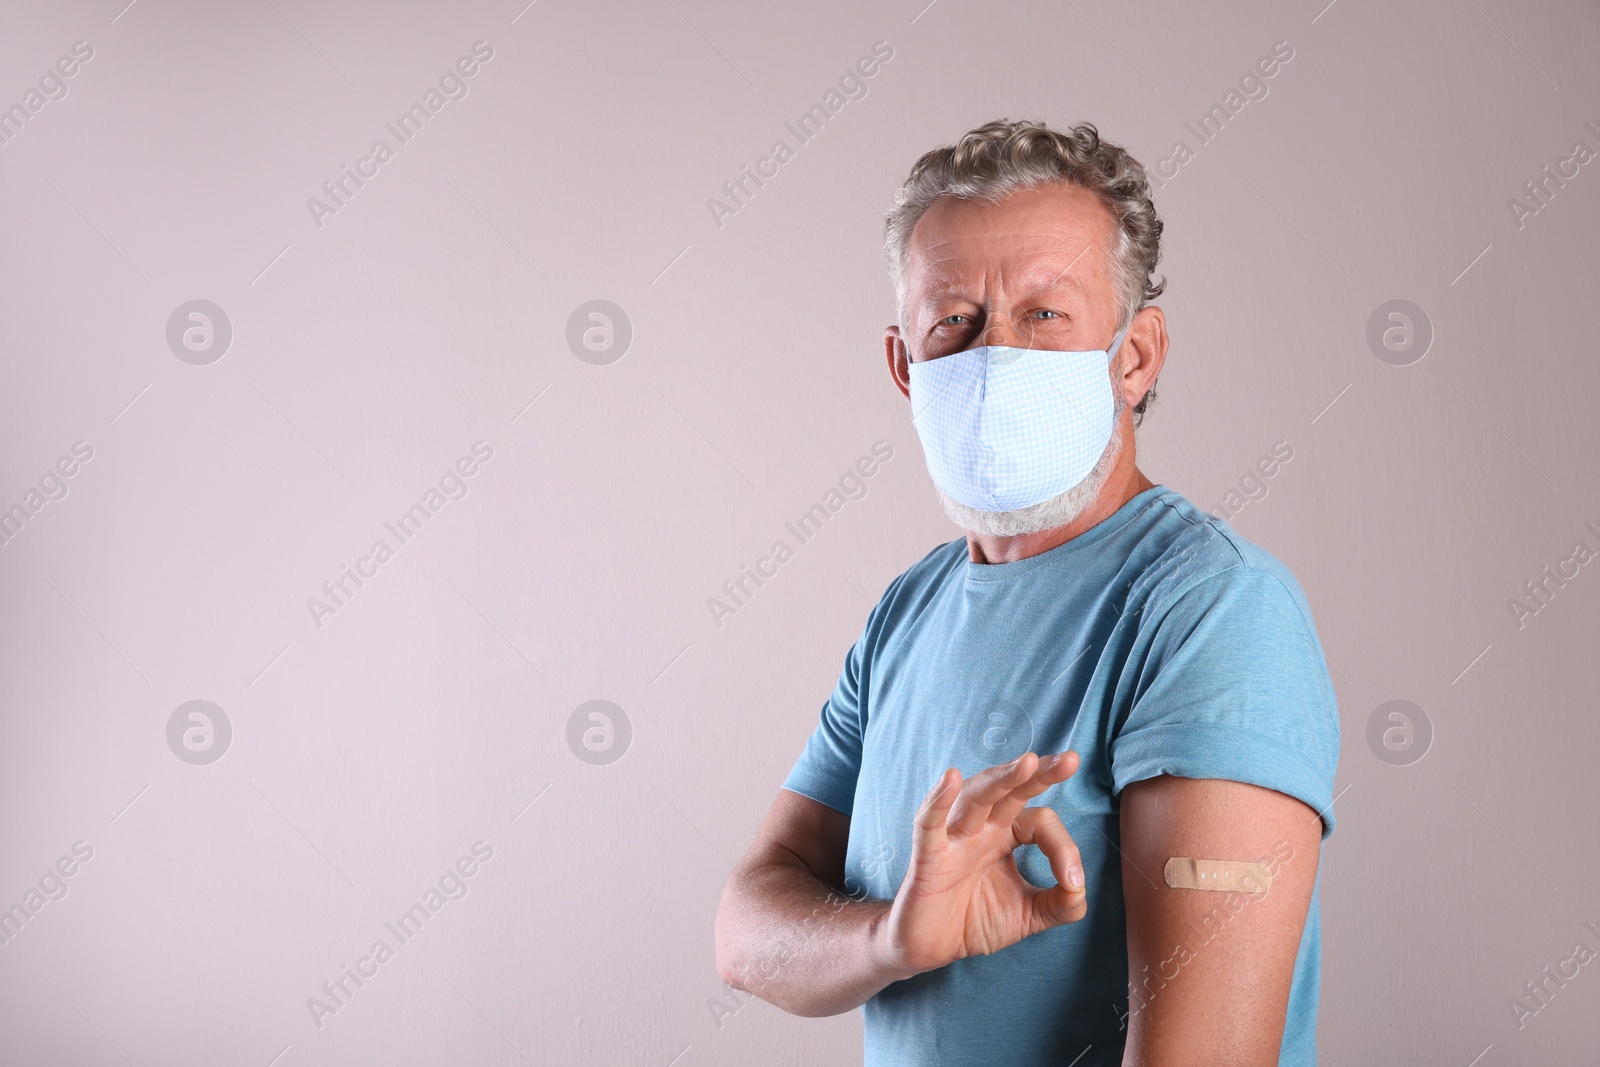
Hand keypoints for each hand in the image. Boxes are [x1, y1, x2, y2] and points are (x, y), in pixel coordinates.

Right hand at [880, 751, 1086, 976]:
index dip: (1062, 847)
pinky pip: (930, 824)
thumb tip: (1080, 889)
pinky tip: (952, 779)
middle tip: (1070, 760)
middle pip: (1010, 791)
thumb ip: (1060, 904)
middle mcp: (981, 829)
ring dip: (1001, 778)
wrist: (931, 949)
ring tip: (1028, 762)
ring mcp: (953, 839)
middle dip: (1039, 774)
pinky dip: (938, 801)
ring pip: (976, 798)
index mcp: (1005, 835)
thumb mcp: (1028, 916)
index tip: (1072, 881)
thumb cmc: (974, 920)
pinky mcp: (927, 857)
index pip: (1039, 822)